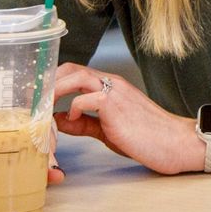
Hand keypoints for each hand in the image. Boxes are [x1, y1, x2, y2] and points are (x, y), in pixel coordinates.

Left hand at [51, 64, 206, 174]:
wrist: (175, 143)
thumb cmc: (148, 137)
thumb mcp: (108, 130)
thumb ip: (84, 123)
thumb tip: (60, 120)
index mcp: (110, 87)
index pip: (75, 73)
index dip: (54, 82)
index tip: (38, 96)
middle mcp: (111, 84)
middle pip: (71, 68)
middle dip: (49, 82)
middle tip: (35, 100)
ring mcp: (114, 92)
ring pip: (76, 76)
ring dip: (55, 90)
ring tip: (44, 107)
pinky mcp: (115, 105)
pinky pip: (84, 97)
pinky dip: (72, 107)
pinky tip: (71, 119)